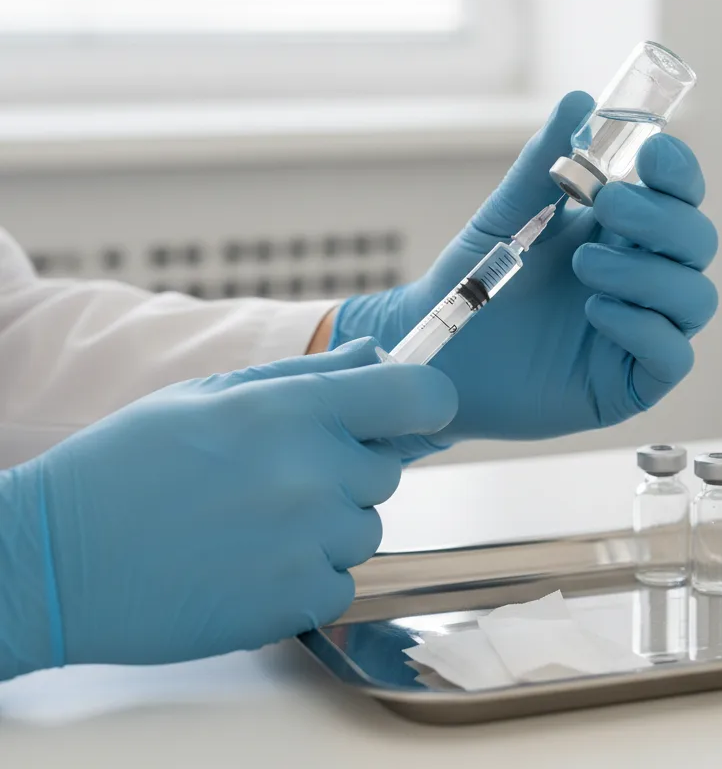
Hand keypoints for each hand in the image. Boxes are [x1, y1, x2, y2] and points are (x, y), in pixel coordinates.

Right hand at [0, 339, 455, 679]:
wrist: (59, 558)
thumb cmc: (128, 465)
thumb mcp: (212, 395)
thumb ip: (309, 375)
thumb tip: (377, 357)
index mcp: (293, 410)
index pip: (418, 397)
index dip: (424, 401)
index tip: (411, 410)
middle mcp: (313, 473)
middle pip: (388, 470)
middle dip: (350, 469)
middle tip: (281, 474)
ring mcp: (308, 542)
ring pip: (366, 527)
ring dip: (329, 524)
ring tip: (255, 520)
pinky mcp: (296, 603)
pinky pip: (343, 581)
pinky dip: (310, 575)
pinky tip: (250, 561)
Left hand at [334, 92, 716, 451]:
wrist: (442, 346)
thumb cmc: (478, 279)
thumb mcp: (508, 216)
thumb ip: (545, 165)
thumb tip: (580, 100)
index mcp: (622, 232)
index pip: (681, 196)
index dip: (680, 173)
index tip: (653, 153)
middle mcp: (642, 278)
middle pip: (698, 241)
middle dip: (662, 219)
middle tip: (608, 204)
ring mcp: (641, 330)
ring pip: (695, 297)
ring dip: (647, 274)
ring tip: (585, 266)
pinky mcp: (631, 381)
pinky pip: (673, 355)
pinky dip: (644, 327)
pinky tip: (597, 311)